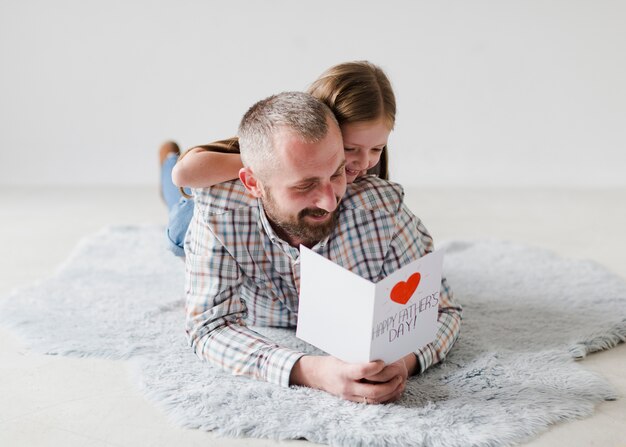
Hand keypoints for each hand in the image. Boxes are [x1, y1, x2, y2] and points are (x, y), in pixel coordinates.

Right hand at [290, 355, 404, 403]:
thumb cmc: (333, 360)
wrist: (318, 375)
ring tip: (399, 383)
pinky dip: (385, 397)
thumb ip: (357, 354)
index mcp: (343, 372)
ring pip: (375, 399)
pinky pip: (372, 402)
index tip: (383, 362)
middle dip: (389, 385)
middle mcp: (347, 386)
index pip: (362, 372)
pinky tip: (393, 390)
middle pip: (372, 391)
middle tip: (399, 376)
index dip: (375, 368)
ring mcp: (350, 395)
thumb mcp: (342, 354)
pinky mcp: (353, 400)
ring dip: (390, 392)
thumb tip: (375, 343)